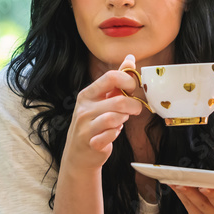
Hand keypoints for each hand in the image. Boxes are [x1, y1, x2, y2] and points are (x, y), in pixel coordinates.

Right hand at [62, 54, 143, 171]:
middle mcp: (84, 108)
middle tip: (134, 110)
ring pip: (115, 118)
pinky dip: (116, 134)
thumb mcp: (101, 100)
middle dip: (133, 105)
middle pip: (118, 100)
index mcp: (87, 94)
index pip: (111, 77)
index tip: (132, 90)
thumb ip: (116, 80)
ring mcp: (86, 126)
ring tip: (122, 121)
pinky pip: (111, 135)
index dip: (128, 81)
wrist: (78, 155)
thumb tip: (130, 58)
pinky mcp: (91, 143)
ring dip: (124, 119)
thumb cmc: (94, 124)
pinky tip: (113, 133)